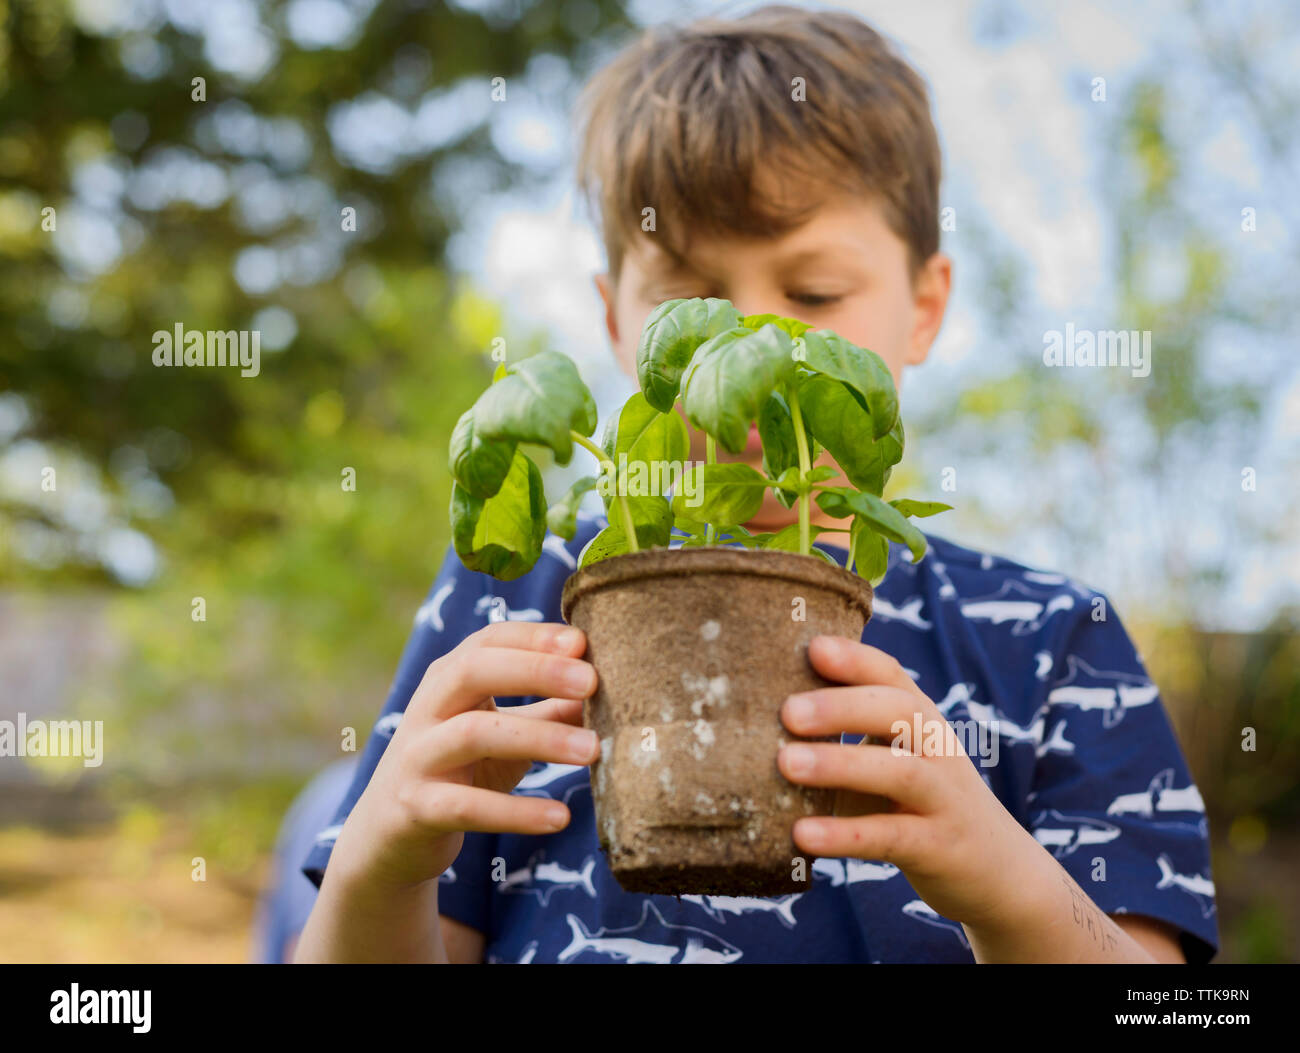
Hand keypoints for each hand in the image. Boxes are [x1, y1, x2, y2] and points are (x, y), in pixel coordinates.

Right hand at [328, 621, 600, 895]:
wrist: (390, 838)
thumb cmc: (459, 773)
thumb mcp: (505, 737)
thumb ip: (548, 714)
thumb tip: (610, 695)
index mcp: (448, 681)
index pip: (488, 640)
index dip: (533, 637)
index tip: (582, 642)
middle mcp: (427, 709)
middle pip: (473, 670)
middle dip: (534, 670)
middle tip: (592, 681)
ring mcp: (417, 757)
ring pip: (474, 733)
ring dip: (539, 738)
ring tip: (593, 750)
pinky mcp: (416, 808)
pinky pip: (467, 807)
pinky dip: (516, 812)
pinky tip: (559, 817)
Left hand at [777, 635, 1046, 929]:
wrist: (998, 872)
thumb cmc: (920, 805)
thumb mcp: (896, 759)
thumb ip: (850, 734)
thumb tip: (762, 710)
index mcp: (922, 721)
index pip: (892, 676)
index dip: (855, 658)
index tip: (812, 647)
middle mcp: (939, 750)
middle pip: (899, 712)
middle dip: (842, 707)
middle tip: (787, 711)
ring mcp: (944, 798)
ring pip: (898, 772)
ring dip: (841, 764)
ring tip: (785, 764)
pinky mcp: (939, 848)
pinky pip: (891, 837)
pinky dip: (846, 834)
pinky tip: (803, 835)